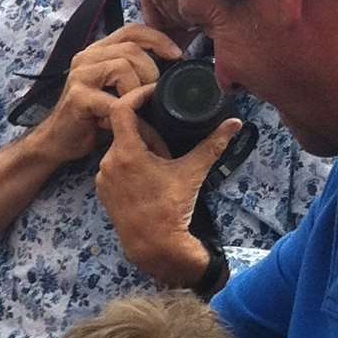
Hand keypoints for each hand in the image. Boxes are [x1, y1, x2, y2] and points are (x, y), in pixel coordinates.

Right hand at [37, 25, 182, 164]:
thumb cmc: (92, 116)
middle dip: (151, 71)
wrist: (59, 141)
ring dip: (138, 89)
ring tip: (136, 107)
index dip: (158, 39)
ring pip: (123, 66)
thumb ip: (135, 72)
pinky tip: (129, 120)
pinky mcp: (78, 97)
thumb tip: (174, 66)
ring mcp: (80, 76)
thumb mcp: (116, 88)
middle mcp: (85, 58)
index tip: (177, 55)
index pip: (131, 30)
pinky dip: (129, 109)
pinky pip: (114, 98)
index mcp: (97, 52)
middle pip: (131, 48)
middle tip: (153, 93)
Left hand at [96, 91, 241, 286]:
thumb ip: (213, 144)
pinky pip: (115, 166)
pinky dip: (131, 163)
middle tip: (168, 140)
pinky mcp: (103, 191)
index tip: (153, 92)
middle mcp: (107, 162)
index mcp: (125, 153)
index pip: (121, 109)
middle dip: (148, 131)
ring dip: (140, 148)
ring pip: (120, 148)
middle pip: (125, 130)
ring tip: (162, 161)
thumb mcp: (193, 172)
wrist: (154, 245)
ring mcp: (103, 178)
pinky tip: (149, 174)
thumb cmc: (171, 208)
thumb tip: (235, 123)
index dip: (137, 95)